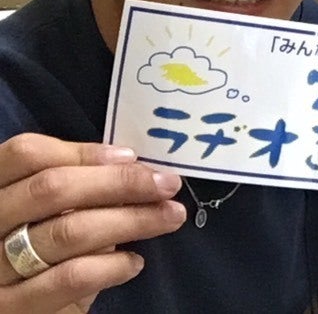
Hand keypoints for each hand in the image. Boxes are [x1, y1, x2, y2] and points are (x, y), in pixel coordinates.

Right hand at [0, 135, 185, 313]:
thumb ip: (72, 188)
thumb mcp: (39, 213)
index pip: (26, 154)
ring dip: (131, 220)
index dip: (81, 152)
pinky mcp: (12, 310)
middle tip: (167, 184)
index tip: (130, 157)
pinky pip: (71, 278)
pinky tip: (134, 262)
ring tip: (169, 217)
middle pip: (51, 189)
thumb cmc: (34, 249)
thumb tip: (133, 170)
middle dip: (119, 182)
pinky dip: (112, 266)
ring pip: (68, 232)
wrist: (14, 311)